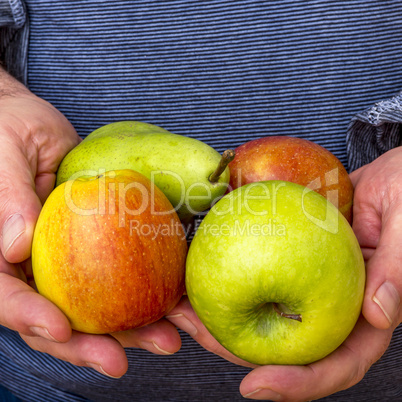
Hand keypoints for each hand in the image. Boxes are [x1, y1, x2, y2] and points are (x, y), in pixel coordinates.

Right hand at [0, 69, 180, 377]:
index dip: (30, 318)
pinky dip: (152, 291)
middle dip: (89, 344)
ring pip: (99, 306)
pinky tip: (178, 304)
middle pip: (58, 317)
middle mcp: (36, 267)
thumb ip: (8, 197)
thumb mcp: (4, 154)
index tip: (60, 328)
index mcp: (1, 255)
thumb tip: (14, 246)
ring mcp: (70, 262)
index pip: (8, 296)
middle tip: (120, 361)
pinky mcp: (102, 249)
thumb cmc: (10, 131)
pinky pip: (126, 275)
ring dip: (132, 329)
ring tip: (168, 339)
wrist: (37, 127)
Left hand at [168, 147, 401, 400]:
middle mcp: (334, 304)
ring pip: (265, 312)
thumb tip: (378, 315)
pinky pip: (260, 274)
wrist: (393, 172)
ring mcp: (310, 283)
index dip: (299, 382)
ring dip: (222, 314)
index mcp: (367, 312)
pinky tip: (201, 271)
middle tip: (192, 333)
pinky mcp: (293, 259)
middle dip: (237, 349)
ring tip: (182, 307)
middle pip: (285, 345)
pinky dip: (231, 277)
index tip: (255, 387)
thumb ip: (399, 268)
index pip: (337, 362)